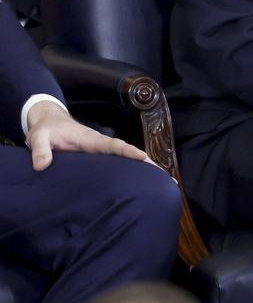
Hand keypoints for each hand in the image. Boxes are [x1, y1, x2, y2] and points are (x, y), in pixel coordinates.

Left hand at [25, 101, 147, 171]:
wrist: (49, 121)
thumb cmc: (46, 129)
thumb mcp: (39, 137)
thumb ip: (40, 150)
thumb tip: (42, 166)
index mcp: (90, 139)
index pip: (113, 145)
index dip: (128, 151)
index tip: (144, 158)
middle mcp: (99, 144)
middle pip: (125, 152)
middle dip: (145, 161)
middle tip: (163, 175)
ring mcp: (99, 150)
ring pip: (123, 158)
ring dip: (141, 167)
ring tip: (159, 180)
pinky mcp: (96, 156)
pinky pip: (116, 162)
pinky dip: (129, 169)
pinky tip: (138, 181)